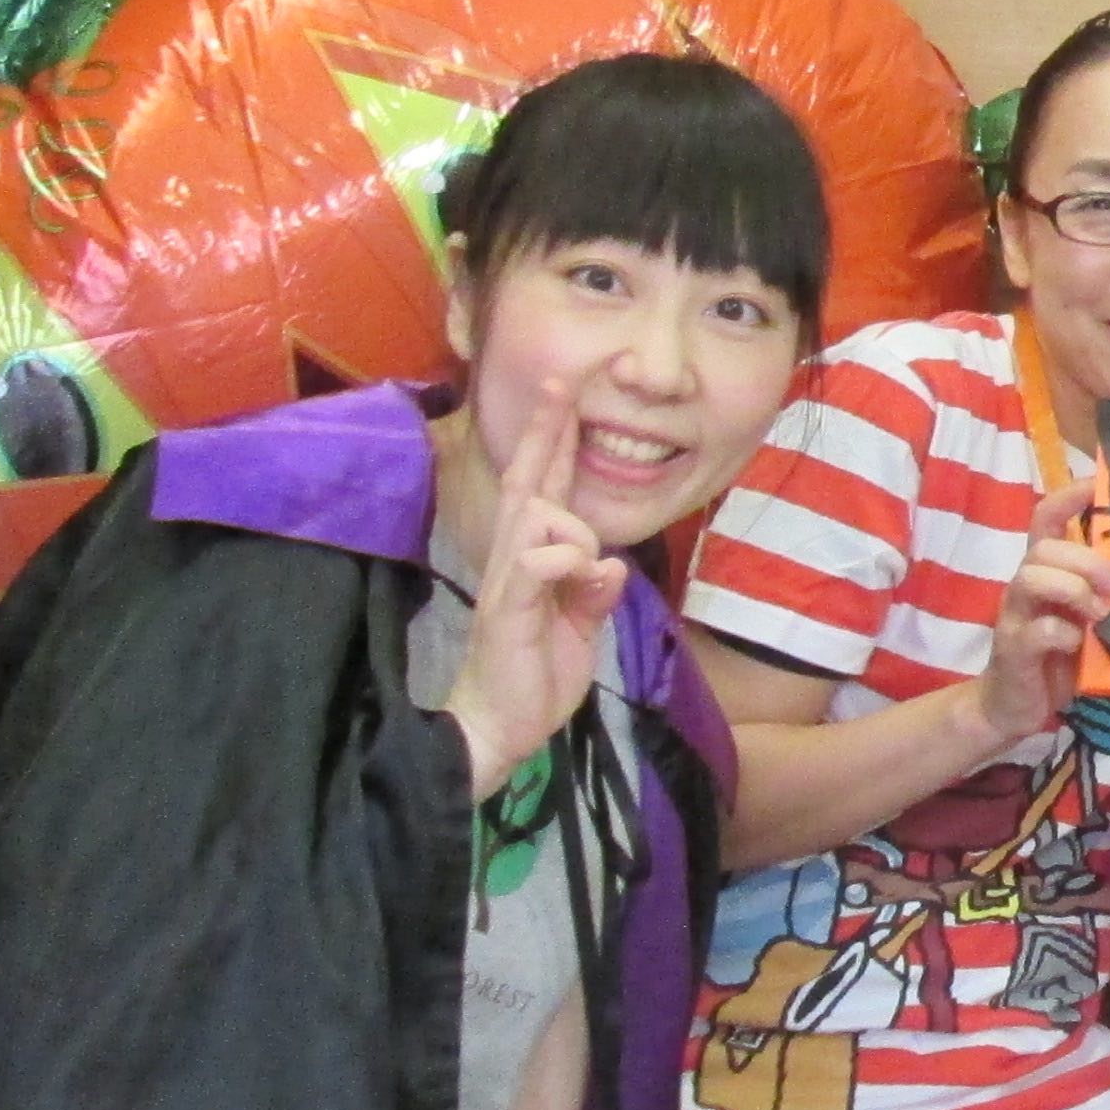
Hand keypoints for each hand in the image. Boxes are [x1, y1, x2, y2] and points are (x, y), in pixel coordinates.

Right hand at [448, 396, 627, 799]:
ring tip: (585, 578)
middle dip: (546, 430)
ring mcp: (508, 578)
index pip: (543, 488)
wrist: (499, 727)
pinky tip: (583, 586)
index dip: (552, 443)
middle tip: (559, 382)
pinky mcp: (509, 604)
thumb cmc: (536, 674)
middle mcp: (513, 556)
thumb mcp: (580, 627)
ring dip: (576, 532)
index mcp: (531, 558)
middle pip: (530, 480)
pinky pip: (541, 558)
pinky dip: (571, 563)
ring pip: (543, 515)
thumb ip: (593, 591)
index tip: (561, 395)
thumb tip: (610, 566)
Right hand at [970, 476, 1109, 746]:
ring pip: (1031, 577)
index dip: (1069, 496)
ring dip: (1076, 590)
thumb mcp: (1091, 619)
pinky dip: (1062, 633)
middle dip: (1088, 560)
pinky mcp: (1012, 649)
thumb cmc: (1061, 656)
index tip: (1099, 481)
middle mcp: (1025, 585)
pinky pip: (1035, 630)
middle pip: (1044, 548)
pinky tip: (1080, 643)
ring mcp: (1015, 615)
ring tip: (1105, 614)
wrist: (1014, 707)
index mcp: (1046, 570)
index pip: (1047, 517)